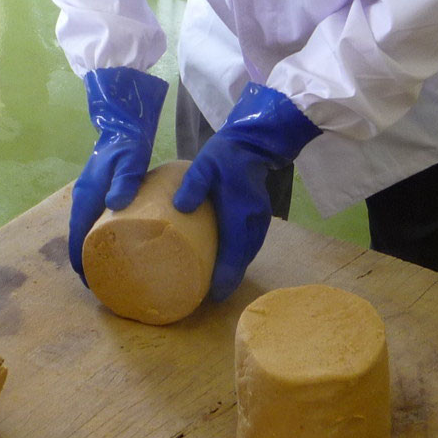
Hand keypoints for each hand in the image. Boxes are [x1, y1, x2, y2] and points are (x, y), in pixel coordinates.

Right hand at [69, 67, 167, 282]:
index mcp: (87, 196)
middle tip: (101, 285)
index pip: (78, 235)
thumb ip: (125, 181)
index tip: (89, 282)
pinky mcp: (97, 194)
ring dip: (91, 251)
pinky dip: (98, 238)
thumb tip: (115, 205)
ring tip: (106, 272)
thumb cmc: (128, 144)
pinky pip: (93, 222)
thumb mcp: (130, 161)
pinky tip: (113, 247)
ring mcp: (88, 196)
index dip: (81, 260)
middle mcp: (82, 199)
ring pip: (85, 231)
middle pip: (79, 237)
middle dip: (85, 261)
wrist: (123, 125)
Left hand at [173, 83, 319, 300]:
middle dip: (228, 279)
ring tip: (214, 283)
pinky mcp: (257, 218)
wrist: (252, 142)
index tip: (214, 295)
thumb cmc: (225, 155)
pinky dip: (237, 257)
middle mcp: (253, 223)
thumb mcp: (204, 165)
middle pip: (242, 260)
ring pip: (246, 254)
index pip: (234, 254)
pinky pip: (247, 245)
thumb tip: (179, 207)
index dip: (225, 277)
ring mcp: (258, 222)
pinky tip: (224, 261)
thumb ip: (193, 185)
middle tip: (208, 295)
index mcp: (240, 214)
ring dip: (233, 269)